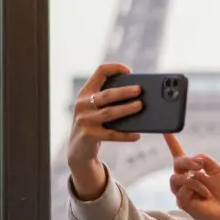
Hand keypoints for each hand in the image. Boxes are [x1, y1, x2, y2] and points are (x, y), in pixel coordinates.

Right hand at [67, 63, 142, 199]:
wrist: (78, 150)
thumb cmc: (94, 125)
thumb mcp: (95, 109)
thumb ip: (108, 100)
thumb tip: (138, 96)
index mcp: (85, 93)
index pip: (99, 72)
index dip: (114, 68)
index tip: (129, 71)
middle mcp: (82, 104)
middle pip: (106, 94)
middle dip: (124, 91)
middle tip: (140, 90)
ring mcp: (84, 120)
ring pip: (109, 113)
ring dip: (126, 109)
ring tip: (140, 106)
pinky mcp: (88, 135)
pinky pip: (111, 135)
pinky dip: (125, 135)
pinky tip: (137, 135)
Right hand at [165, 135, 219, 219]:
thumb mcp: (216, 170)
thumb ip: (205, 159)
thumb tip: (194, 158)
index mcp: (192, 171)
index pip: (178, 155)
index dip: (172, 143)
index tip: (166, 130)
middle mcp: (185, 181)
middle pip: (177, 163)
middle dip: (187, 162)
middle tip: (199, 165)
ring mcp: (182, 192)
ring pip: (175, 178)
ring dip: (193, 179)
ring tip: (205, 185)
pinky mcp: (183, 203)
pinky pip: (182, 191)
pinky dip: (197, 189)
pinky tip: (205, 196)